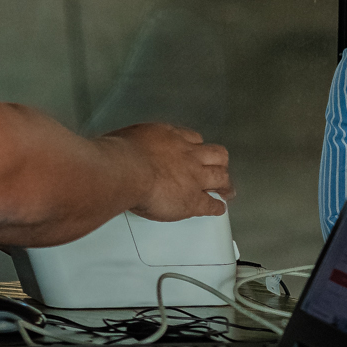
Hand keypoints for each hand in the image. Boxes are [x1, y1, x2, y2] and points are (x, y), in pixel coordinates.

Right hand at [104, 123, 233, 220]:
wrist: (125, 170)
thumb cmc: (118, 155)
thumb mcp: (126, 139)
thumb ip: (133, 145)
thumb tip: (125, 150)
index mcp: (170, 137)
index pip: (193, 139)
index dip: (197, 147)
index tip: (197, 152)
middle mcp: (187, 154)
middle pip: (215, 154)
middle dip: (219, 162)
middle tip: (221, 169)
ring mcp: (194, 177)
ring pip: (220, 176)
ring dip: (225, 184)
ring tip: (227, 191)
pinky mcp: (193, 200)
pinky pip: (211, 204)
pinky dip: (217, 208)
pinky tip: (219, 210)